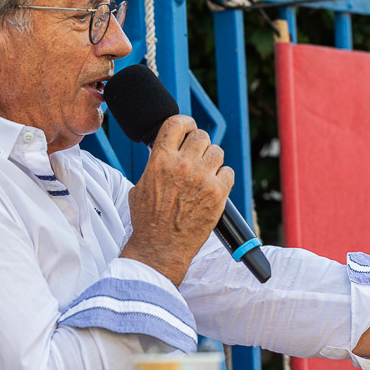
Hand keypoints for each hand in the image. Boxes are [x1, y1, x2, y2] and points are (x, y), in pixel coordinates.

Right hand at [120, 115, 232, 284]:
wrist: (161, 247)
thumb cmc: (148, 219)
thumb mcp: (141, 185)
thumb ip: (155, 164)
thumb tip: (165, 153)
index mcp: (161, 159)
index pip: (177, 123)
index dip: (185, 122)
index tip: (188, 127)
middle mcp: (183, 165)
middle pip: (201, 135)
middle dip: (199, 143)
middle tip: (196, 155)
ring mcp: (203, 178)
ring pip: (218, 151)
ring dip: (212, 159)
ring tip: (205, 172)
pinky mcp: (218, 193)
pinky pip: (228, 172)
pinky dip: (223, 177)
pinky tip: (214, 186)